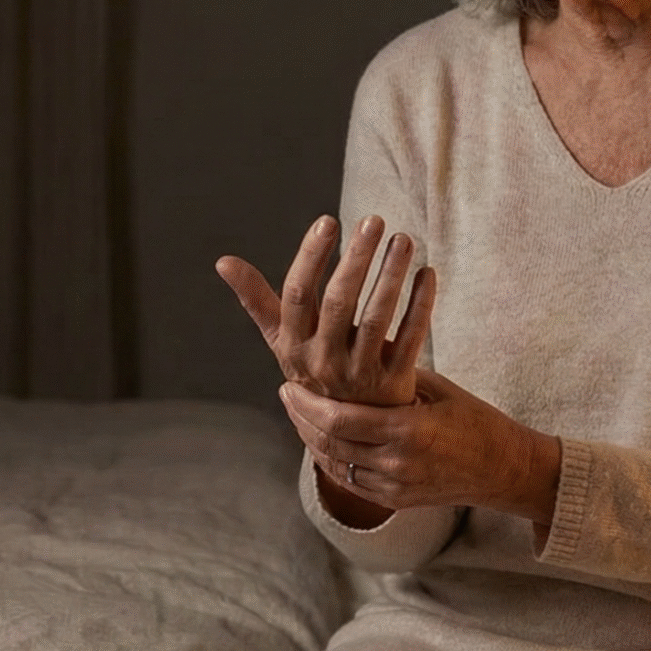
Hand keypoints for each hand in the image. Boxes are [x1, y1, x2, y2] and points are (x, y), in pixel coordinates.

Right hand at [215, 214, 436, 406]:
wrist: (350, 430)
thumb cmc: (314, 368)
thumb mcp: (282, 340)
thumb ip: (257, 300)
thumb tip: (222, 261)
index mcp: (294, 345)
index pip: (298, 295)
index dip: (311, 258)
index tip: (328, 222)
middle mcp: (324, 361)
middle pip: (339, 303)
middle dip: (356, 259)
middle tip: (372, 220)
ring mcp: (361, 373)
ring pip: (377, 318)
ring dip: (391, 276)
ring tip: (403, 239)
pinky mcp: (394, 382)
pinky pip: (411, 337)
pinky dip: (421, 305)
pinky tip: (428, 273)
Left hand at [276, 369, 563, 528]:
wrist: (504, 469)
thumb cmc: (474, 418)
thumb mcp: (435, 387)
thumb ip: (393, 372)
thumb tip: (352, 338)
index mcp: (407, 430)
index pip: (338, 419)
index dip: (306, 403)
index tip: (289, 384)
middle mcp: (396, 464)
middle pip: (328, 442)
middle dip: (301, 418)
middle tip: (288, 394)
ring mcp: (395, 488)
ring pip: (334, 465)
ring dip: (310, 439)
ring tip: (299, 414)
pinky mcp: (395, 501)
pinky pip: (349, 482)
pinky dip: (329, 460)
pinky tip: (320, 440)